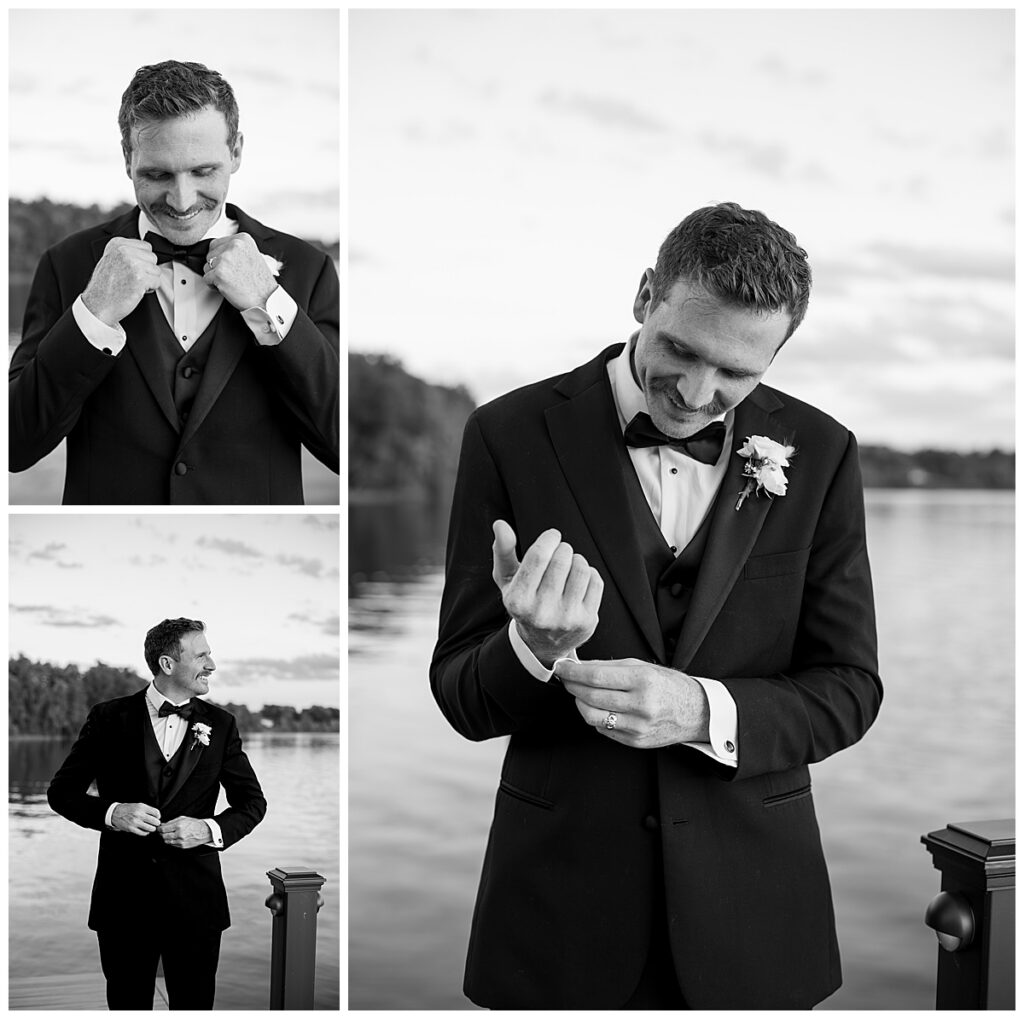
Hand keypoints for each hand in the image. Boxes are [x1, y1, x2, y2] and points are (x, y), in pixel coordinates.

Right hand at [82, 237, 160, 325]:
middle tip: (132, 278)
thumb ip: (126, 252)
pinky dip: (150, 289)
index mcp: (117, 244)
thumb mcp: (110, 259)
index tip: (131, 268)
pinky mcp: (140, 278)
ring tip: (133, 284)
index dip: (142, 260)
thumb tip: (144, 251)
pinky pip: (157, 282)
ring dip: (149, 280)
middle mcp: (124, 251)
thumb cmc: (104, 286)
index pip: (146, 246)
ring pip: (156, 270)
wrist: (98, 304)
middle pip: (153, 257)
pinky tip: (136, 290)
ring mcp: (133, 264)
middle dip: (147, 270)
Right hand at [110, 802, 161, 835]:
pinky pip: (143, 833)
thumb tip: (157, 816)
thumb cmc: (128, 809)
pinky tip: (145, 830)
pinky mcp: (131, 829)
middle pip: (155, 821)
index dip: (158, 816)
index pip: (156, 812)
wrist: (115, 813)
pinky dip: (146, 833)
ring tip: (150, 827)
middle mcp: (139, 814)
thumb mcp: (138, 805)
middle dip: (156, 823)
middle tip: (155, 823)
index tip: (157, 817)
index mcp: (142, 807)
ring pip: (150, 828)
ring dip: (152, 829)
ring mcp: (135, 822)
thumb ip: (148, 810)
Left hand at [157, 816, 212, 849]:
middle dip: (162, 833)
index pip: (163, 829)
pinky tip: (175, 837)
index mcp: (179, 825)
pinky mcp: (182, 846)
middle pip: (164, 836)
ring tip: (170, 834)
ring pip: (167, 841)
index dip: (159, 829)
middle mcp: (179, 834)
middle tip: (163, 831)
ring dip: (166, 838)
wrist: (204, 831)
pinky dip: (172, 841)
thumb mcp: (183, 818)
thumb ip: (172, 822)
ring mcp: (180, 841)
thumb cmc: (194, 824)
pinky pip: (172, 845)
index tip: (158, 828)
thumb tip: (163, 825)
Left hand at [203, 234, 276, 310]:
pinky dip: (214, 286)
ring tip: (231, 281)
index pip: (216, 243)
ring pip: (207, 266)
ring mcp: (226, 259)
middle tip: (232, 275)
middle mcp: (234, 246)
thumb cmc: (261, 283)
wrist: (266, 300)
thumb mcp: (254, 256)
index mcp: (243, 239)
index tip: (231, 266)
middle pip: (210, 254)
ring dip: (215, 276)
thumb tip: (221, 249)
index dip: (221, 258)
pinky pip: (206, 279)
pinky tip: (228, 288)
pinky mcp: (219, 273)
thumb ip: (237, 250)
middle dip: (217, 266)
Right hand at [491, 519, 603, 665]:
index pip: (539, 555)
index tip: (553, 536)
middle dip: (563, 548)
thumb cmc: (525, 602)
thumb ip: (503, 551)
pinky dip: (589, 574)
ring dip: (577, 560)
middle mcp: (541, 613)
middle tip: (560, 553)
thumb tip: (500, 525)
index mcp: (518, 601)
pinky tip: (578, 581)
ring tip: (569, 567)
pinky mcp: (587, 621)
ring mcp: (566, 619)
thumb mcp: (508, 580)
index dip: (550, 538)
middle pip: (562, 559)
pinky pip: (595, 581)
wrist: (542, 644)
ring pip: (581, 568)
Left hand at [554, 658, 709, 747]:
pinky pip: (604, 730)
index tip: (561, 667)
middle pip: (591, 697)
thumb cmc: (668, 685)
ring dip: (579, 703)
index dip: (573, 672)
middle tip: (566, 679)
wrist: (696, 712)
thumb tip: (580, 666)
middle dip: (572, 686)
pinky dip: (596, 717)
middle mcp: (641, 705)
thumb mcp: (642, 667)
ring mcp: (638, 726)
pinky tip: (599, 707)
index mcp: (642, 680)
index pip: (596, 677)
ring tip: (580, 694)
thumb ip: (609, 667)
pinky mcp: (635, 741)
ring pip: (593, 717)